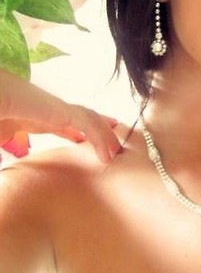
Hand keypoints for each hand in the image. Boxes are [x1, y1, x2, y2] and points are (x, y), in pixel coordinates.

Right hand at [0, 70, 120, 162]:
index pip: (62, 122)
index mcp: (34, 115)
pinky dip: (99, 138)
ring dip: (104, 134)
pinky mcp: (59, 110)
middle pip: (81, 116)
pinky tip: (106, 154)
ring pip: (89, 119)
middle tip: (112, 142)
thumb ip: (10, 150)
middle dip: (98, 128)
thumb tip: (5, 165)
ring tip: (116, 150)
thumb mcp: (2, 134)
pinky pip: (87, 124)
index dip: (75, 132)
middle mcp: (47, 109)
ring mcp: (55, 107)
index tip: (82, 142)